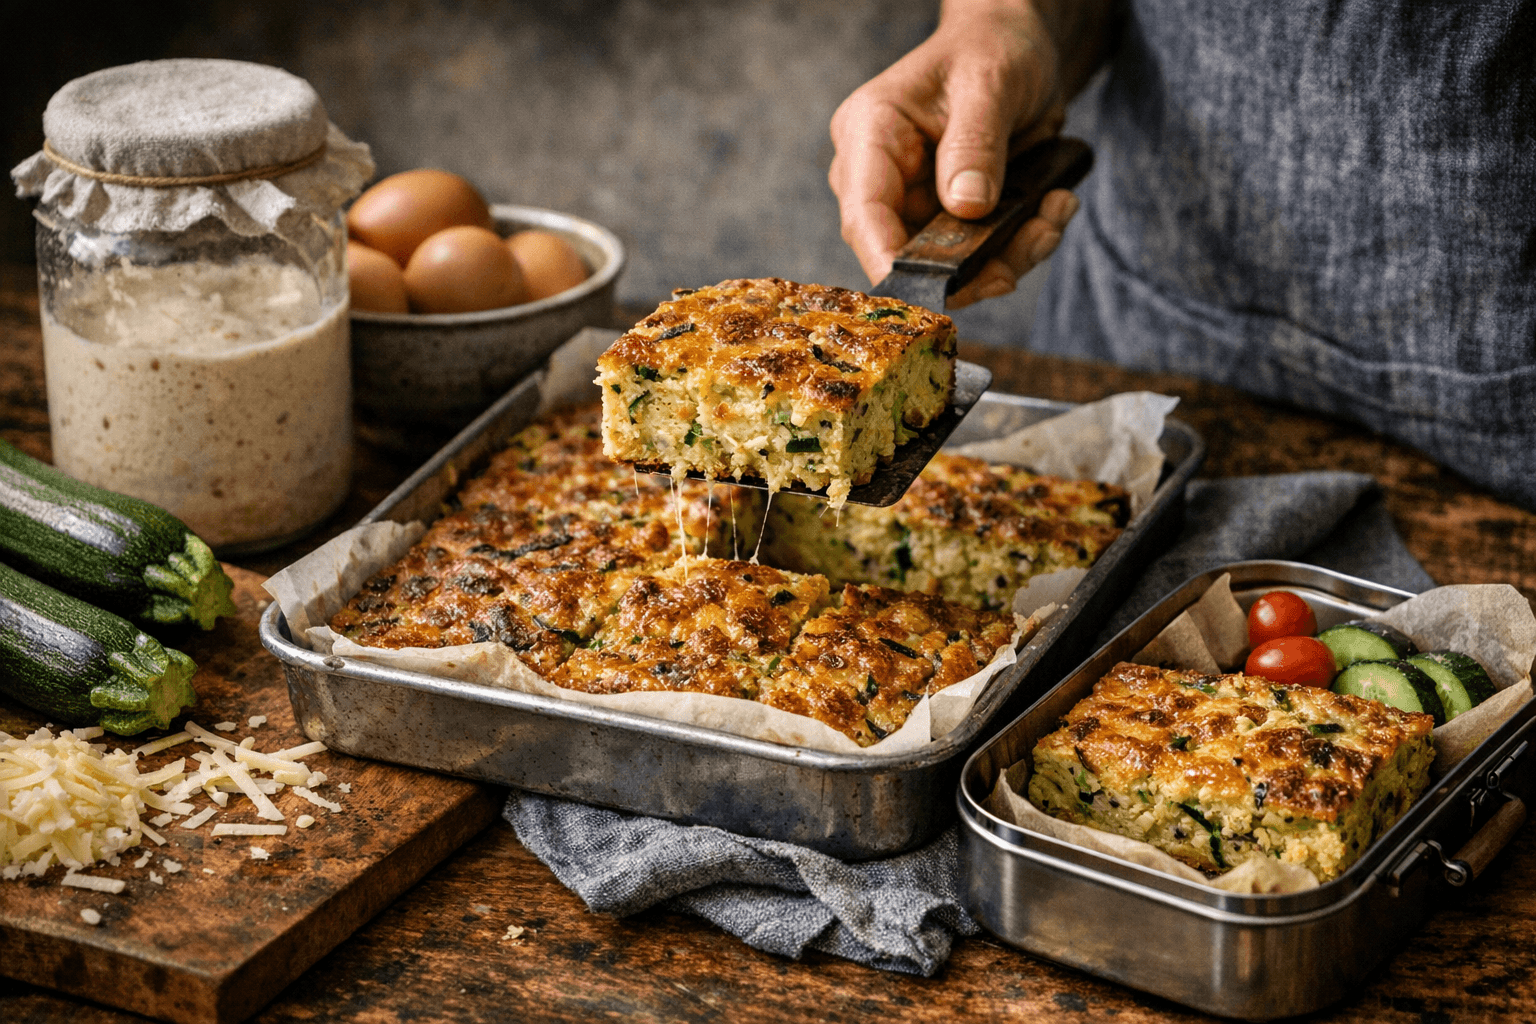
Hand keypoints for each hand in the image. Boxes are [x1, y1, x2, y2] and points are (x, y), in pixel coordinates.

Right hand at [827, 0, 1083, 307]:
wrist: (1016, 45)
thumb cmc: (993, 47)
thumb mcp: (990, 82)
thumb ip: (976, 142)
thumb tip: (966, 207)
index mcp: (869, 134)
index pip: (865, 214)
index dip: (893, 263)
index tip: (939, 291)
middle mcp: (882, 176)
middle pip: (907, 253)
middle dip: (974, 264)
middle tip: (1034, 240)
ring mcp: (915, 202)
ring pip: (949, 264)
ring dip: (1009, 254)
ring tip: (1054, 212)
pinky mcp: (948, 218)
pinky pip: (979, 254)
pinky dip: (1021, 243)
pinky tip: (1053, 205)